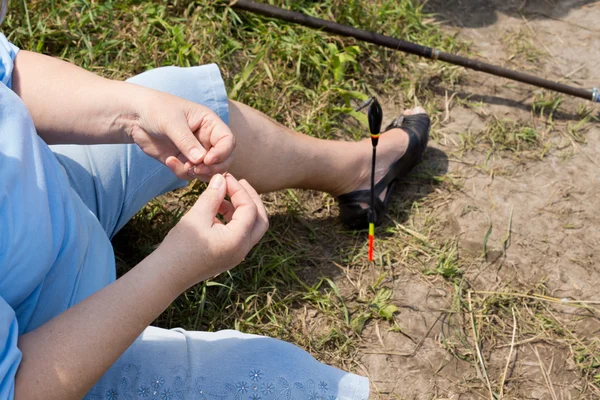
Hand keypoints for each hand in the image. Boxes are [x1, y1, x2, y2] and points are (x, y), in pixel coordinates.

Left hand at [127, 89, 234, 180]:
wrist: (134, 117)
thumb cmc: (156, 109)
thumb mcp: (171, 122)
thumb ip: (186, 141)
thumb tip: (201, 160)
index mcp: (210, 123)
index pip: (228, 141)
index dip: (222, 153)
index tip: (207, 160)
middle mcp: (207, 138)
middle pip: (224, 159)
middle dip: (213, 168)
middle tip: (197, 169)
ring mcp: (196, 151)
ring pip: (209, 170)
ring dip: (198, 173)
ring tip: (182, 164)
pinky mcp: (184, 161)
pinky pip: (191, 173)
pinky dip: (182, 172)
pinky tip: (169, 161)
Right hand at [156, 174, 267, 289]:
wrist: (165, 276)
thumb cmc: (179, 246)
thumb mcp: (197, 216)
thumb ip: (213, 196)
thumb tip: (222, 178)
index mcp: (238, 241)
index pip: (250, 209)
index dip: (239, 190)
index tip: (224, 177)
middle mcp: (242, 250)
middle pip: (260, 220)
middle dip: (251, 199)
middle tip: (238, 183)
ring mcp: (236, 255)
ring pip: (251, 227)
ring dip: (241, 209)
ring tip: (222, 194)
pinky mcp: (228, 256)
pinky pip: (239, 234)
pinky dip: (233, 219)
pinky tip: (216, 209)